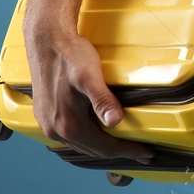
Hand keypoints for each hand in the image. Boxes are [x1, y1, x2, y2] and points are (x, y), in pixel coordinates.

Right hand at [24, 21, 152, 163]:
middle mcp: (54, 129)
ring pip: (81, 145)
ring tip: (123, 146)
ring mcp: (47, 124)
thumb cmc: (69, 55)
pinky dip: (89, 139)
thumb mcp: (89, 76)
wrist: (46, 40)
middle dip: (118, 152)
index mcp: (66, 124)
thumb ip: (102, 100)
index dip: (127, 151)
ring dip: (103, 147)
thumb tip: (115, 121)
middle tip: (141, 152)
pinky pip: (71, 136)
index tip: (147, 152)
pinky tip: (98, 134)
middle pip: (93, 150)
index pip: (104, 147)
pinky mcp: (46, 115)